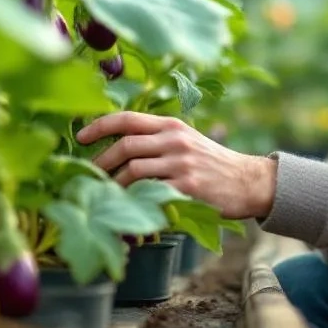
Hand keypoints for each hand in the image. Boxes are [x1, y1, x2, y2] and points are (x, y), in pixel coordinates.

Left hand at [76, 112, 275, 219]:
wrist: (248, 181)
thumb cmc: (211, 163)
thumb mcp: (186, 140)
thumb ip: (156, 140)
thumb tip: (117, 146)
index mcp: (171, 126)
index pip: (127, 118)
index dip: (99, 126)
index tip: (79, 137)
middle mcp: (175, 140)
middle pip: (125, 145)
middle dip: (101, 161)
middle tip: (88, 175)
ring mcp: (181, 164)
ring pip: (133, 171)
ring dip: (113, 185)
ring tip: (105, 194)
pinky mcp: (188, 188)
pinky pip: (151, 193)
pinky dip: (134, 202)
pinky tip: (126, 209)